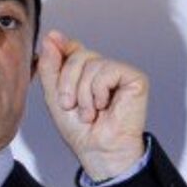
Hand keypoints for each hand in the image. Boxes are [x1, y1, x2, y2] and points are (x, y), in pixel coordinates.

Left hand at [37, 30, 147, 180]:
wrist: (96, 150)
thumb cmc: (79, 130)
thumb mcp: (54, 95)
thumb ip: (50, 66)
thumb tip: (51, 36)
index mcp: (85, 72)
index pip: (71, 47)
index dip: (60, 48)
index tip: (51, 41)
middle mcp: (103, 69)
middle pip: (78, 54)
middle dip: (67, 82)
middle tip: (70, 105)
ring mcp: (120, 72)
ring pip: (91, 63)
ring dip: (83, 93)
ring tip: (90, 112)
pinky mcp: (135, 78)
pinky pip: (107, 70)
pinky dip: (98, 91)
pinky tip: (105, 106)